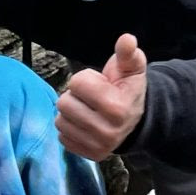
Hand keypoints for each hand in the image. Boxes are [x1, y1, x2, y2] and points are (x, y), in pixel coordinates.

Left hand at [57, 33, 146, 159]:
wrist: (136, 120)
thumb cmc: (128, 88)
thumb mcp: (132, 67)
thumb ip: (127, 53)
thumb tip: (126, 39)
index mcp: (117, 107)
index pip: (77, 83)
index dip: (86, 78)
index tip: (100, 84)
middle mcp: (107, 131)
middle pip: (64, 103)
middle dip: (75, 96)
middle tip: (91, 98)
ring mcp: (98, 146)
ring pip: (60, 121)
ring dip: (71, 112)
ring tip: (88, 110)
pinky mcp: (89, 155)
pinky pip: (62, 137)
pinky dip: (70, 128)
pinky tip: (85, 124)